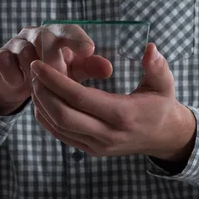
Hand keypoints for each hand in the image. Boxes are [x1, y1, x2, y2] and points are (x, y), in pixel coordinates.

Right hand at [0, 24, 112, 115]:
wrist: (16, 81)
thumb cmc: (51, 72)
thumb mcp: (72, 71)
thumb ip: (89, 67)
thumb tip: (108, 68)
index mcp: (57, 34)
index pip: (68, 30)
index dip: (78, 38)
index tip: (90, 50)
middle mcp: (35, 34)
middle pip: (45, 37)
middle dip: (54, 59)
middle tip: (62, 78)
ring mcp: (15, 44)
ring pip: (25, 51)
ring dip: (34, 71)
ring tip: (41, 87)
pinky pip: (6, 63)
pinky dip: (15, 76)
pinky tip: (21, 86)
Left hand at [30, 43, 196, 160]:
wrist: (164, 137)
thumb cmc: (161, 105)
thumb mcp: (164, 84)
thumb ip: (157, 66)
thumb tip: (150, 48)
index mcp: (122, 114)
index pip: (80, 98)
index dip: (56, 81)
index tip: (40, 64)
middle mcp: (107, 134)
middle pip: (62, 115)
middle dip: (43, 92)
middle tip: (33, 70)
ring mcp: (97, 145)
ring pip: (58, 127)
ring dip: (42, 104)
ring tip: (35, 81)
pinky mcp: (91, 150)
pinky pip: (61, 135)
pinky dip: (47, 117)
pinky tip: (43, 99)